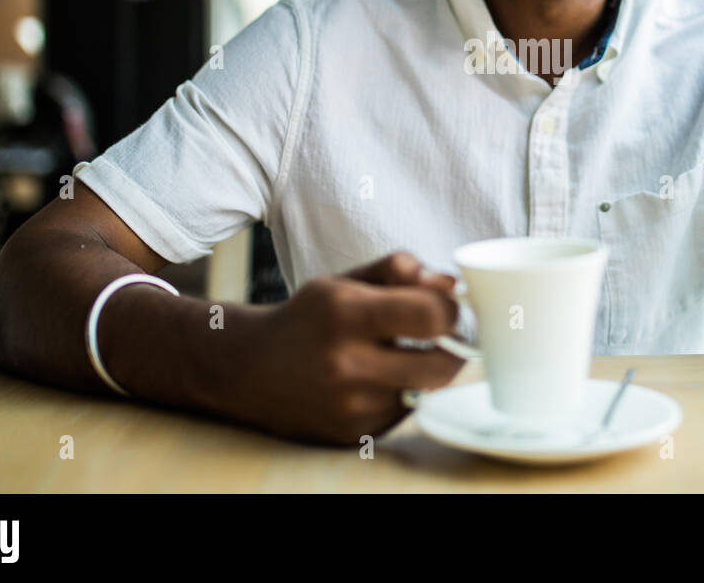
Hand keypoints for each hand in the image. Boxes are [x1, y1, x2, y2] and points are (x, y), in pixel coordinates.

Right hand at [236, 252, 463, 444]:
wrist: (250, 369)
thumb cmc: (308, 318)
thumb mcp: (345, 281)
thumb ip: (399, 270)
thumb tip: (450, 284)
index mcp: (346, 313)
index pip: (432, 316)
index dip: (451, 310)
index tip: (446, 308)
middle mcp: (347, 363)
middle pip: (442, 366)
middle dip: (453, 348)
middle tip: (442, 337)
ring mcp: (350, 404)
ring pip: (426, 390)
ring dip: (426, 372)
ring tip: (403, 355)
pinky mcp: (353, 433)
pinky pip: (404, 412)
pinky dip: (403, 393)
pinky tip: (378, 380)